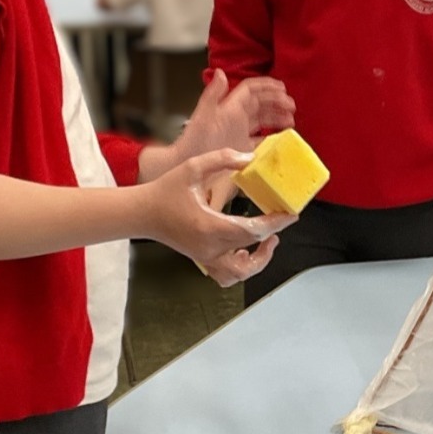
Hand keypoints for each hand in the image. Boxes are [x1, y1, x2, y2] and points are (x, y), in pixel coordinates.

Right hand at [145, 148, 294, 284]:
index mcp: (209, 226)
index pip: (252, 231)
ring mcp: (206, 257)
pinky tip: (245, 250)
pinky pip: (227, 274)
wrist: (142, 213)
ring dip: (258, 261)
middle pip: (251, 251)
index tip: (290, 215)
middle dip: (272, 236)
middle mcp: (209, 247)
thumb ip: (222, 160)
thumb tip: (248, 159)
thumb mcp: (193, 167)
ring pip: (240, 273)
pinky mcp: (203, 260)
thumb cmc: (165, 192)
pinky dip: (241, 268)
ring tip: (268, 242)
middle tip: (282, 221)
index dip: (275, 224)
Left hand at [173, 70, 294, 159]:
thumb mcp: (202, 117)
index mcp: (229, 106)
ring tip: (291, 120)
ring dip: (277, 116)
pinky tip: (281, 139)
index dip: (267, 85)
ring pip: (263, 119)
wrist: (187, 164)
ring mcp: (239, 132)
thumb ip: (212, 95)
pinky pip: (261, 139)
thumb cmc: (193, 143)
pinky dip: (273, 137)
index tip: (282, 88)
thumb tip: (221, 72)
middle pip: (260, 103)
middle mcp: (235, 117)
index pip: (251, 89)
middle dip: (277, 101)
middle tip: (292, 106)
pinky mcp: (241, 147)